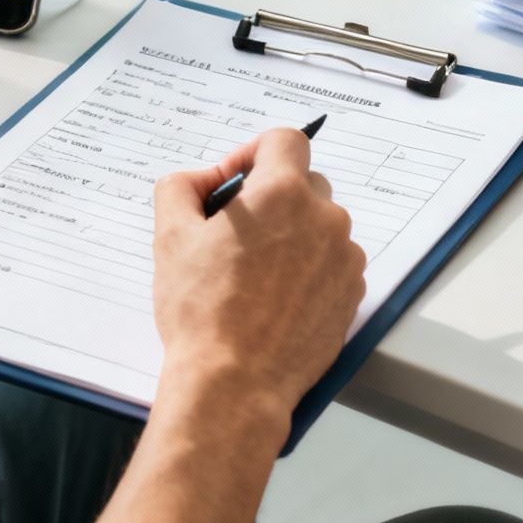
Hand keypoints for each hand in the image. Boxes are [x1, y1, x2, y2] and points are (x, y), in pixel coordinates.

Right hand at [151, 127, 366, 420]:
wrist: (235, 383)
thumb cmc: (201, 311)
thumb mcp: (170, 236)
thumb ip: (181, 187)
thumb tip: (203, 180)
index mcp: (283, 194)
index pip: (285, 139)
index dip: (253, 153)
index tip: (233, 183)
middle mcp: (326, 219)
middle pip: (303, 183)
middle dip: (270, 198)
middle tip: (233, 233)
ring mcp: (345, 260)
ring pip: (319, 226)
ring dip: (291, 235)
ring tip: (252, 274)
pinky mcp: (352, 296)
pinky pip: (331, 265)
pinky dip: (308, 271)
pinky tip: (274, 300)